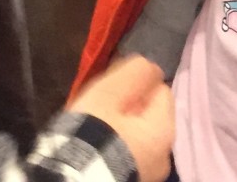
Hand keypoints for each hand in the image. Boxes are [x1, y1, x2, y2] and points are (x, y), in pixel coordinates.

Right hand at [70, 56, 173, 181]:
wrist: (71, 179)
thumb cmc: (95, 132)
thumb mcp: (112, 91)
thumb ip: (137, 72)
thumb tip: (151, 67)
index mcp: (165, 130)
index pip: (160, 89)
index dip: (137, 82)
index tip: (113, 87)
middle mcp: (164, 155)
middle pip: (150, 115)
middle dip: (130, 105)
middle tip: (103, 105)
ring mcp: (149, 173)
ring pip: (139, 136)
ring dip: (122, 126)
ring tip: (98, 124)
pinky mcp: (132, 181)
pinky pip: (129, 154)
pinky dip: (118, 146)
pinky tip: (98, 145)